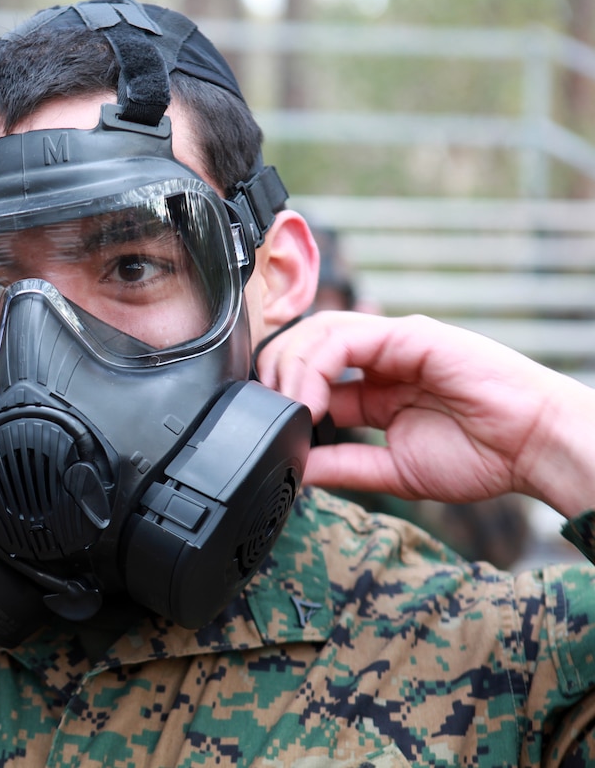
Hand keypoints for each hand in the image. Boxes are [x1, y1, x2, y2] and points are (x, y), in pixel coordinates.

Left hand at [255, 311, 594, 518]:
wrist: (534, 447)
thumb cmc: (481, 456)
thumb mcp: (393, 470)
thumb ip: (343, 466)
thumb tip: (296, 469)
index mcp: (373, 388)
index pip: (308, 376)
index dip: (281, 396)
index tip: (269, 427)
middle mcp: (378, 358)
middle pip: (303, 346)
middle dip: (276, 376)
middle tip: (271, 414)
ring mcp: (393, 341)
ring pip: (316, 332)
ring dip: (291, 369)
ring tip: (292, 409)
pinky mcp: (408, 333)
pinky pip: (346, 336)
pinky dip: (317, 365)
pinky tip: (314, 400)